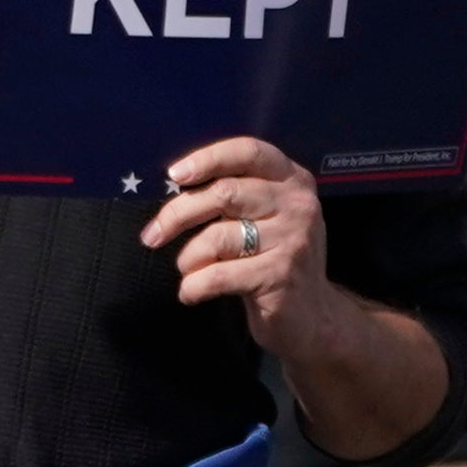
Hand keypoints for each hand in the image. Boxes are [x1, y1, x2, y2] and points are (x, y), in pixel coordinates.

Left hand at [144, 137, 330, 340]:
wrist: (313, 315)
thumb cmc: (272, 256)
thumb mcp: (264, 215)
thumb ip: (232, 192)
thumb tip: (173, 184)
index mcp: (292, 180)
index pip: (248, 152)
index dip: (208, 158)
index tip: (174, 174)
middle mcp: (298, 205)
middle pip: (223, 194)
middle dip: (177, 214)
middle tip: (152, 235)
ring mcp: (293, 240)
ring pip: (217, 238)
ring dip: (188, 257)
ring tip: (187, 269)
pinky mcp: (281, 276)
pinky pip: (218, 275)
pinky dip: (194, 286)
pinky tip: (190, 292)